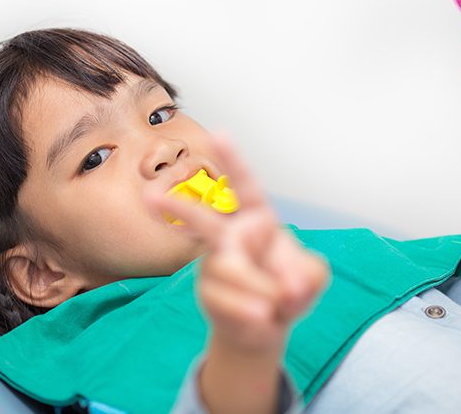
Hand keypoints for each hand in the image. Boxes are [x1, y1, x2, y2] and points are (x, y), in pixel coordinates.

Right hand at [147, 134, 329, 353]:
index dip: (232, 161)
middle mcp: (230, 235)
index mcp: (257, 219)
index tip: (218, 134)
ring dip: (257, 289)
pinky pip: (223, 299)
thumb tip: (290, 285)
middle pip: (203, 219)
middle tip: (149, 198)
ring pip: (226, 270)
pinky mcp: (207, 291)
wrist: (267, 326)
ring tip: (274, 308)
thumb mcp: (311, 277)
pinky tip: (260, 318)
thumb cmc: (288, 287)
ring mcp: (214, 263)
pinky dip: (247, 310)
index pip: (244, 186)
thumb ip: (308, 273)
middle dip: (180, 209)